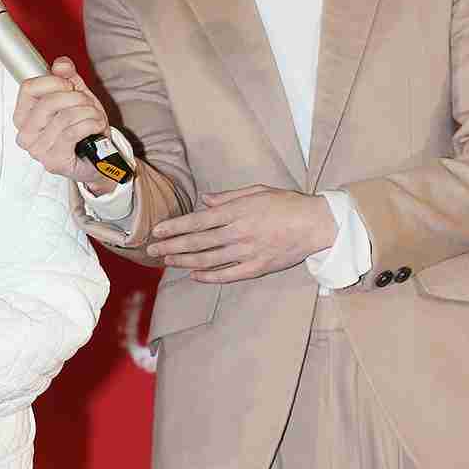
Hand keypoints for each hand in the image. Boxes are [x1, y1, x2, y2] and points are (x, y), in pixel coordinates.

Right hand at [13, 56, 116, 193]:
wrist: (97, 159)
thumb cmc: (83, 130)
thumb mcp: (77, 97)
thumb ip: (68, 78)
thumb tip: (61, 64)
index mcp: (24, 115)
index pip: (29, 88)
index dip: (53, 81)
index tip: (68, 85)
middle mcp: (25, 133)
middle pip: (48, 102)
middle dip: (76, 98)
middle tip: (87, 103)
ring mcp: (37, 149)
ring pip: (65, 117)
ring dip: (88, 112)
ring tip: (95, 117)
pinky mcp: (53, 161)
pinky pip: (73, 132)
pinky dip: (91, 124)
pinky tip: (96, 126)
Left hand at [146, 185, 336, 281]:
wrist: (315, 224)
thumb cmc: (286, 204)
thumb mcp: (256, 191)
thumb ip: (227, 197)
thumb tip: (204, 200)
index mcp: (236, 211)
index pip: (197, 221)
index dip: (174, 227)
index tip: (157, 231)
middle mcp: (237, 232)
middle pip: (197, 242)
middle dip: (171, 246)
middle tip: (152, 250)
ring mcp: (247, 252)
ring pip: (208, 260)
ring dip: (184, 262)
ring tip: (167, 262)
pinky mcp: (257, 267)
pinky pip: (228, 274)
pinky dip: (210, 276)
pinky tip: (195, 275)